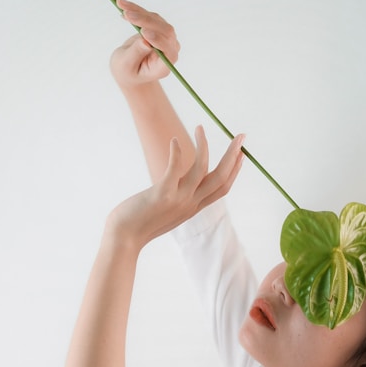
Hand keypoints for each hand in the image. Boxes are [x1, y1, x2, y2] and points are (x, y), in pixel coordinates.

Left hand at [105, 127, 243, 249]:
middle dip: (233, 155)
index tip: (241, 153)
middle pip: (221, 177)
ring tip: (199, 127)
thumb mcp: (166, 211)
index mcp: (193, 208)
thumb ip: (177, 199)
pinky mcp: (162, 194)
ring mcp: (178, 200)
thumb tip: (178, 185)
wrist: (124, 239)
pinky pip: (175, 169)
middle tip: (241, 136)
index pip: (222, 188)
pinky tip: (174, 141)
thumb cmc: (139, 223)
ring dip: (204, 146)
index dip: (234, 170)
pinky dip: (176, 153)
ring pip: (202, 170)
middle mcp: (191, 204)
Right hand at [110, 0, 179, 88]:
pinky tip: (123, 6)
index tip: (143, 33)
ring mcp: (166, 38)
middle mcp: (169, 50)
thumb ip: (137, 54)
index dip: (158, 40)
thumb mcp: (127, 66)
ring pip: (156, 19)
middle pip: (164, 31)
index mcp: (164, 65)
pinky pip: (149, 15)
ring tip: (120, 5)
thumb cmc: (128, 72)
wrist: (129, 68)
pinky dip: (136, 9)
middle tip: (126, 14)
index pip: (168, 51)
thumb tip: (145, 41)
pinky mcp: (158, 28)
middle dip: (145, 21)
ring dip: (138, 11)